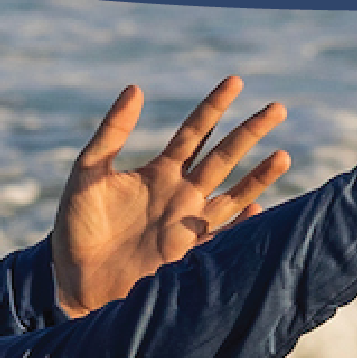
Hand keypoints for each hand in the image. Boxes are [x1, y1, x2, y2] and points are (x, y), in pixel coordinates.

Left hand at [50, 77, 290, 316]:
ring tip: (284, 155)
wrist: (73, 277)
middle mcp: (180, 194)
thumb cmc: (77, 225)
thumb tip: (136, 88)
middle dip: (249, 132)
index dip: (214, 106)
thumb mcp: (88, 171)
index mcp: (158, 173)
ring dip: (258, 177)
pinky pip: (223, 236)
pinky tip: (260, 211)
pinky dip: (243, 225)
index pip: (194, 132)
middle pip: (223, 156)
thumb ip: (112, 132)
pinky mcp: (188, 253)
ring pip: (232, 194)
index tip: (236, 80)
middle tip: (278, 107)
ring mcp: (188, 223)